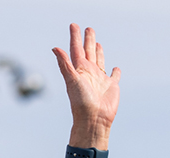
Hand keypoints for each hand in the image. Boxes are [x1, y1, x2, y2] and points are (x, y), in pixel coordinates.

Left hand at [53, 24, 120, 145]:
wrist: (93, 120)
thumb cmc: (81, 102)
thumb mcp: (72, 80)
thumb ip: (65, 64)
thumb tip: (55, 48)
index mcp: (79, 70)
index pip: (76, 49)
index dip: (75, 37)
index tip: (73, 25)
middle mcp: (89, 73)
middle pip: (88, 52)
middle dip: (87, 40)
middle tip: (88, 28)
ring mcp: (100, 80)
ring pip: (99, 61)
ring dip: (98, 52)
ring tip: (97, 44)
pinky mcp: (111, 86)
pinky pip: (114, 76)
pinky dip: (115, 71)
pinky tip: (115, 68)